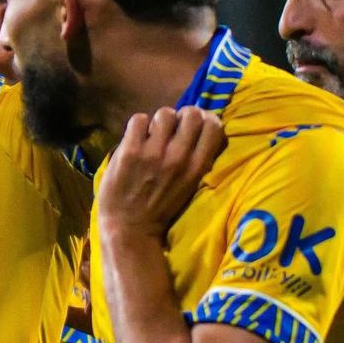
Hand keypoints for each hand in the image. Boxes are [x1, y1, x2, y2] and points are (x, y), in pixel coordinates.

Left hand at [97, 106, 224, 241]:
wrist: (130, 229)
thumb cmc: (160, 208)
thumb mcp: (189, 186)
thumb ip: (196, 160)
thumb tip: (200, 128)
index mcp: (197, 168)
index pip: (214, 126)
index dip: (205, 118)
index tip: (196, 123)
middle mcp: (179, 157)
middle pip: (191, 114)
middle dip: (182, 115)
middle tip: (172, 127)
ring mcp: (153, 153)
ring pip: (164, 113)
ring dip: (158, 121)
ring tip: (152, 134)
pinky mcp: (130, 151)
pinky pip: (139, 119)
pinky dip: (137, 126)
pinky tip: (135, 139)